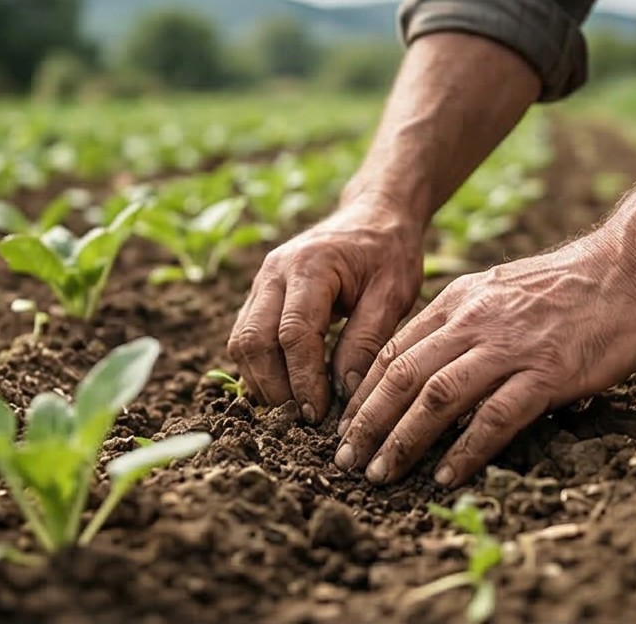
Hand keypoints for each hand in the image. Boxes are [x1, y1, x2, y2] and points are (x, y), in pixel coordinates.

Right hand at [228, 200, 423, 423]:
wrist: (373, 215)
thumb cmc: (389, 252)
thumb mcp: (393, 293)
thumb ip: (367, 340)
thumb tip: (344, 391)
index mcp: (310, 266)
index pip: (294, 334)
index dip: (303, 380)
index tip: (319, 414)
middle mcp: (275, 272)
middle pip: (254, 340)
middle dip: (275, 387)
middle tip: (303, 421)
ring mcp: (261, 282)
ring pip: (242, 342)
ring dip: (263, 381)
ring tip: (295, 410)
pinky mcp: (260, 295)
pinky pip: (246, 337)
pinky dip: (260, 368)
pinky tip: (287, 389)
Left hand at [332, 233, 635, 486]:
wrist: (630, 267)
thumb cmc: (568, 285)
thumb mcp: (499, 290)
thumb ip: (464, 321)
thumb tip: (434, 362)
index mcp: (458, 302)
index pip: (393, 351)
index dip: (362, 392)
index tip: (346, 425)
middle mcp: (473, 322)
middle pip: (402, 376)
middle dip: (367, 423)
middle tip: (346, 460)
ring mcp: (508, 347)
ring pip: (436, 397)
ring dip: (402, 440)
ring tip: (380, 474)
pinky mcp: (545, 373)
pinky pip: (494, 418)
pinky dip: (464, 450)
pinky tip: (445, 476)